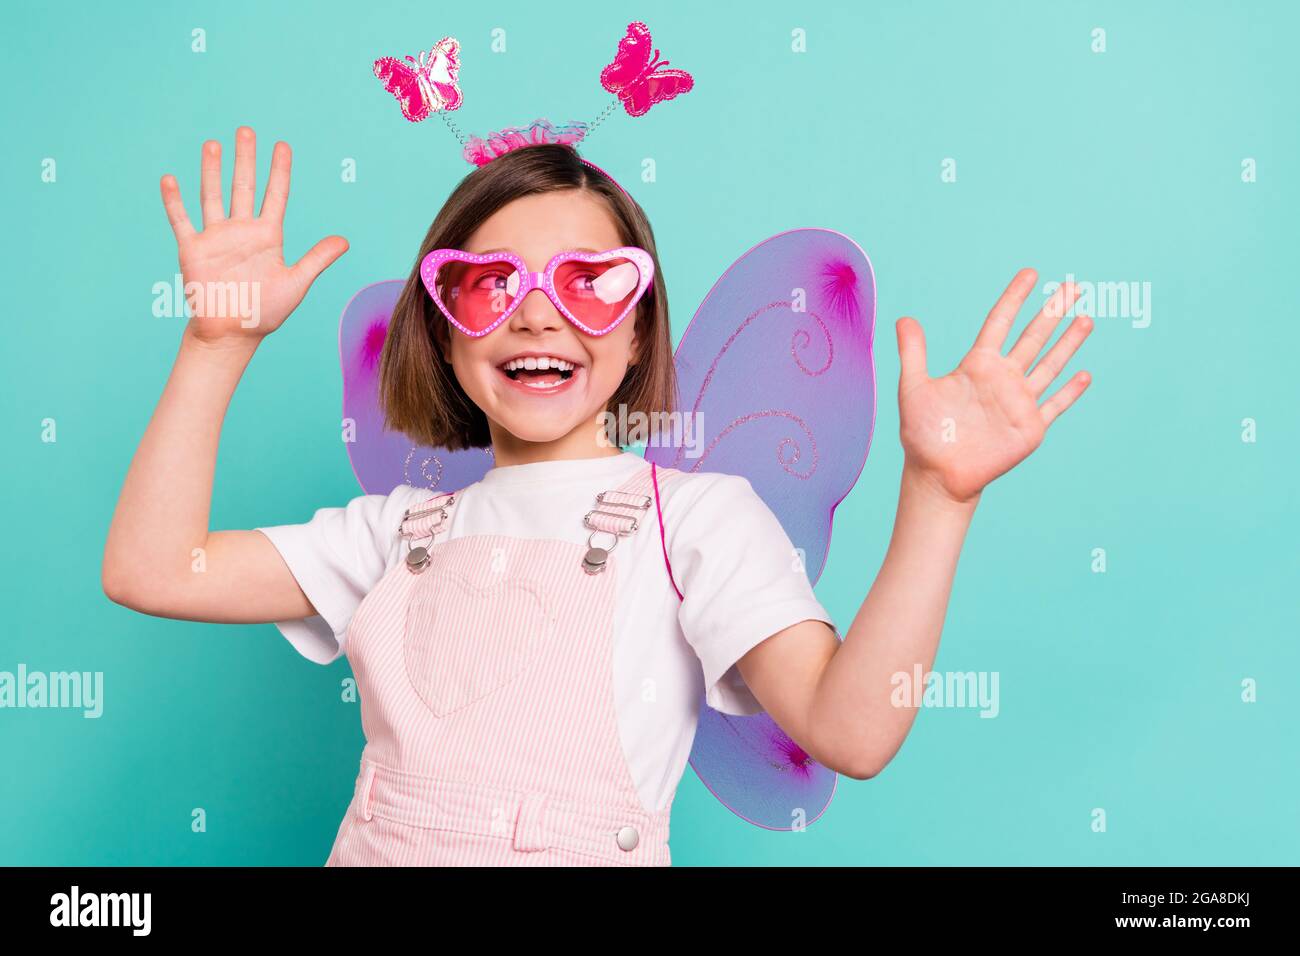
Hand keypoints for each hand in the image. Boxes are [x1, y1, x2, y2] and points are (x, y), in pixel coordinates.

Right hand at [160, 126, 347, 345]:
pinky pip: (181, 220)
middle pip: (244, 187)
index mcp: (268, 237)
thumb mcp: (296, 283)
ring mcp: (216, 238)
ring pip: (213, 195)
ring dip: (212, 171)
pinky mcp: (193, 249)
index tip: (282, 145)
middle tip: (246, 130)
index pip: (276, 196)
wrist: (232, 335)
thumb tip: (345, 240)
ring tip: (213, 144)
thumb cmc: (264, 312)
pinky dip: (174, 201)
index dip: (280, 171)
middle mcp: (242, 231)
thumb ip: (317, 258)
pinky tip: (170, 178)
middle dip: (246, 159)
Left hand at [896, 268, 1092, 504]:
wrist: (937, 475)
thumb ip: (913, 354)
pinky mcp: (1030, 427)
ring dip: (1068, 343)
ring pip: (1049, 365)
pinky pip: (1055, 405)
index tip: (1030, 274)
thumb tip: (904, 319)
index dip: (1014, 297)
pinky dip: (1070, 391)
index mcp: (978, 365)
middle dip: (1052, 312)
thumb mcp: (914, 388)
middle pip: (1033, 337)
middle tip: (1072, 286)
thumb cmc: (923, 434)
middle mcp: (1002, 378)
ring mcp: (1019, 402)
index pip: (1000, 322)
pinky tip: (1085, 374)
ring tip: (1086, 320)